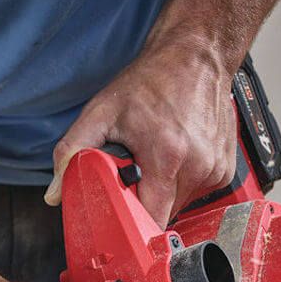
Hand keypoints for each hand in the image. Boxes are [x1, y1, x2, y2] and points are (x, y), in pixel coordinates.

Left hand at [44, 37, 236, 226]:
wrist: (196, 58)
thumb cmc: (152, 82)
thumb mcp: (102, 111)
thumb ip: (73, 151)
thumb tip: (56, 192)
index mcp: (168, 155)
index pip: (152, 220)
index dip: (132, 223)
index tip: (121, 216)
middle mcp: (197, 166)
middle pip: (164, 214)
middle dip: (145, 200)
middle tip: (136, 171)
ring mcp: (215, 170)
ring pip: (181, 204)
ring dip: (164, 191)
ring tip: (159, 157)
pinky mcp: (224, 171)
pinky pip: (197, 192)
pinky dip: (183, 181)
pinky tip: (178, 155)